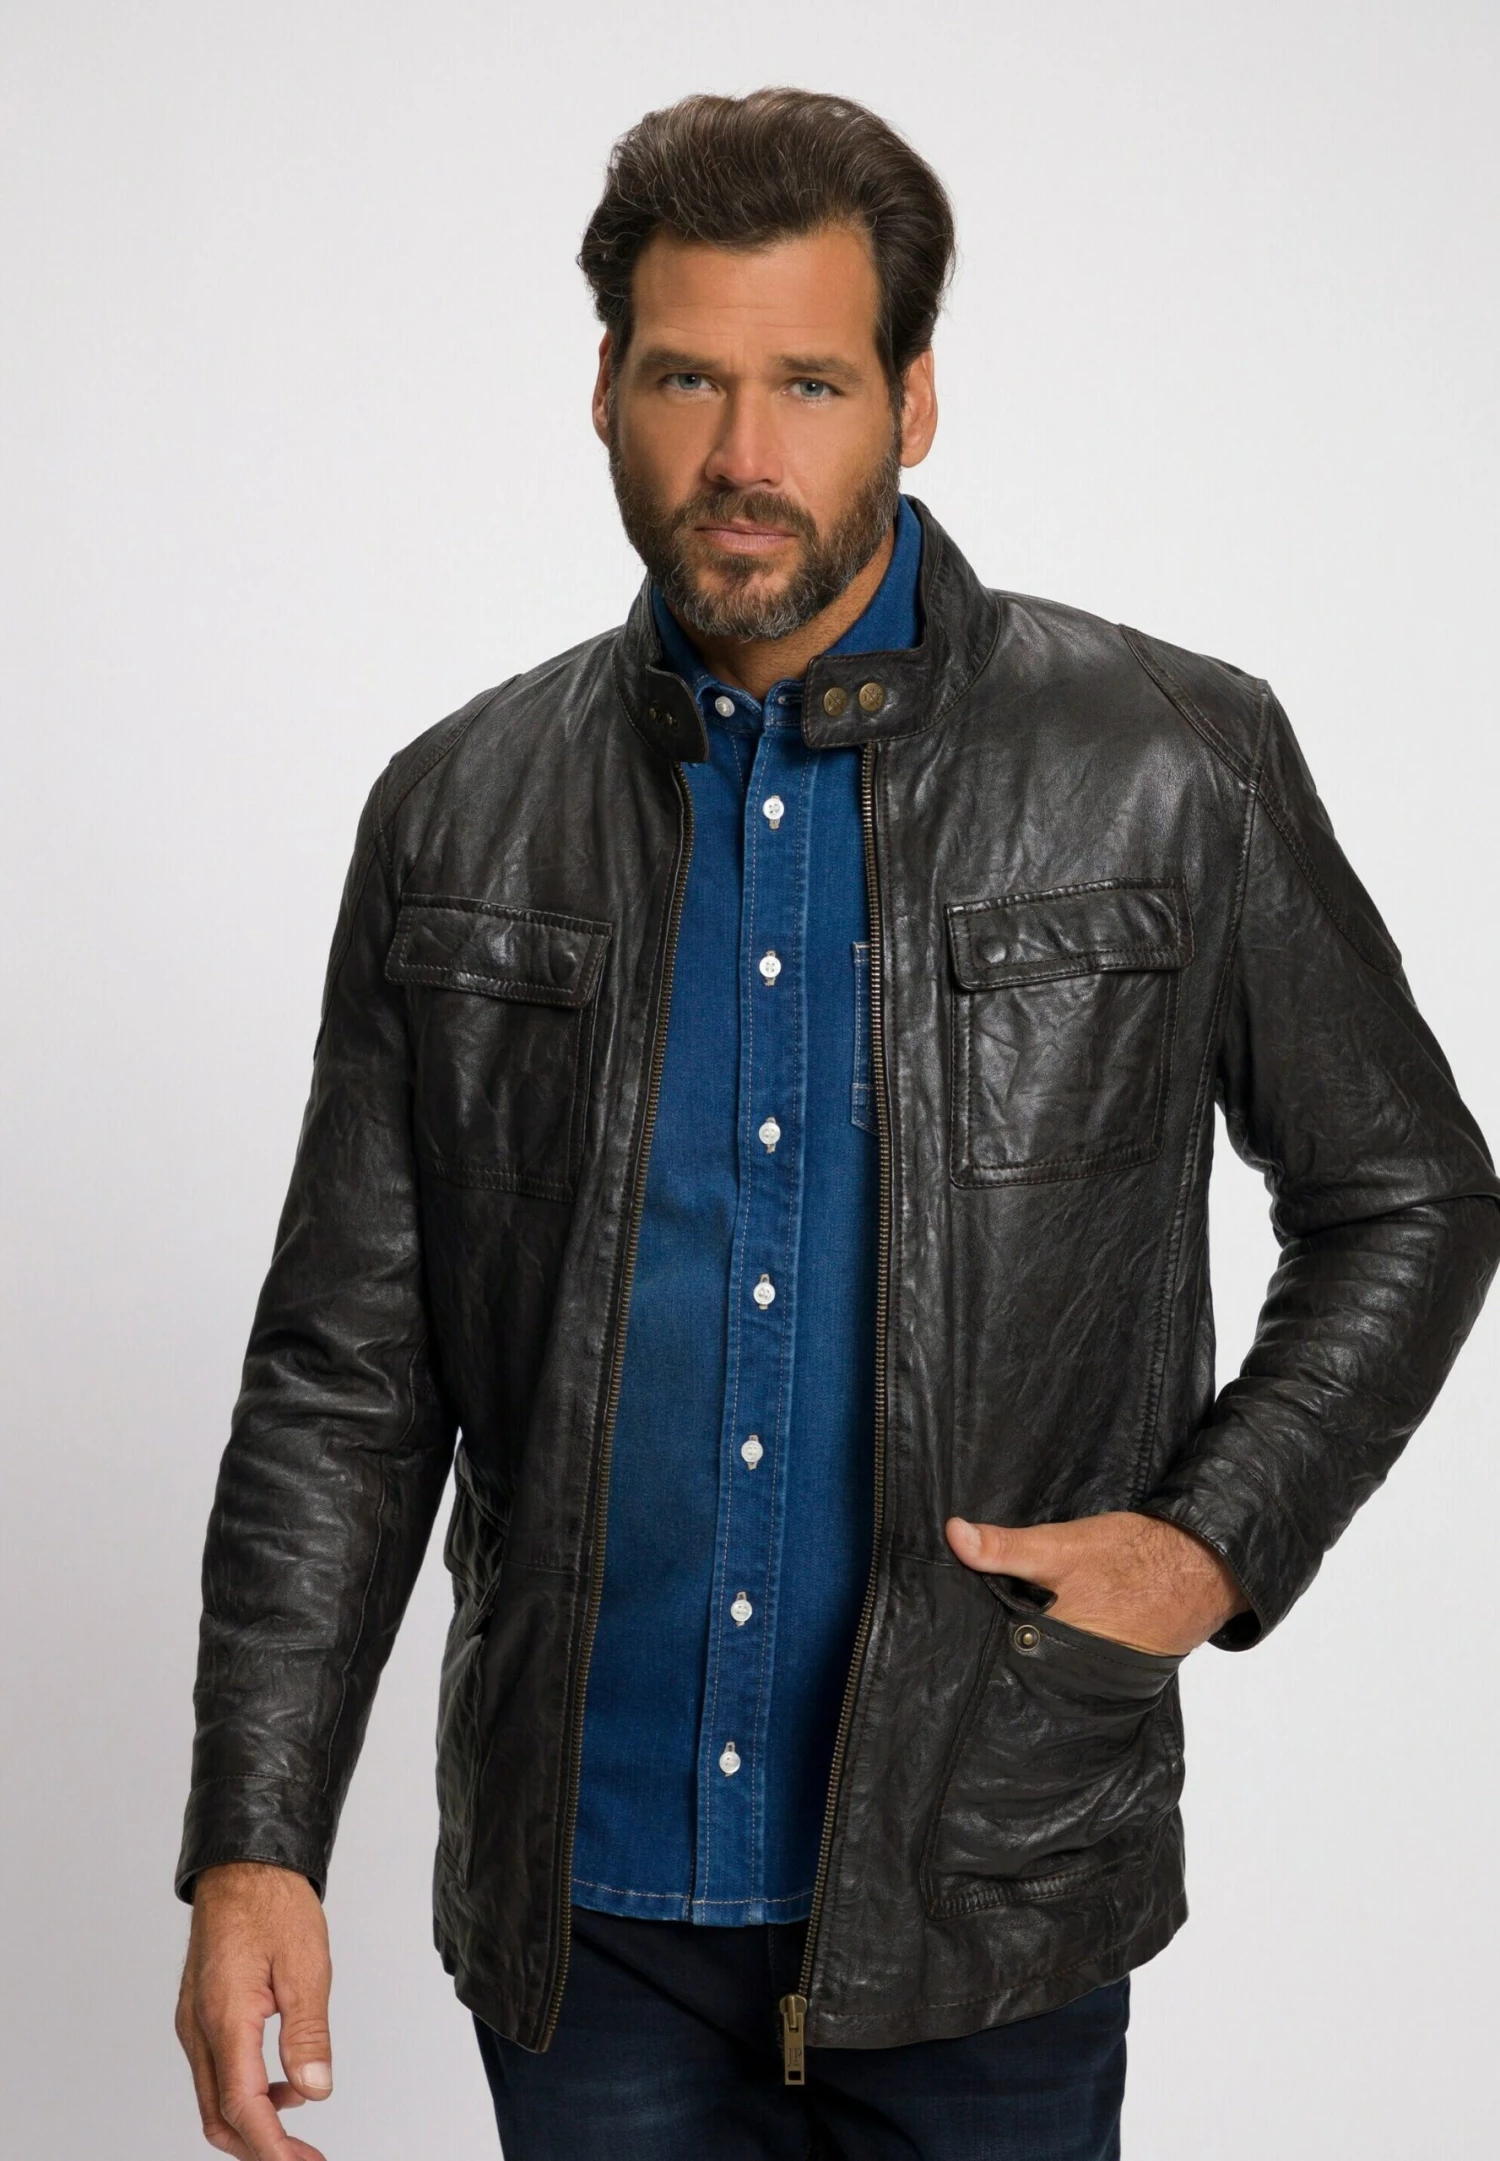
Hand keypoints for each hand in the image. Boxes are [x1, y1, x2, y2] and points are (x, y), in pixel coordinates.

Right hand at [176, 1861, 333, 2160]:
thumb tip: (313, 2091)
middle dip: (260, 2148)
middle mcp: (198, 2027)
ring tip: (298, 2129)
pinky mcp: (199, 2015)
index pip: (243, 2106)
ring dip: (252, 2123)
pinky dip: (243, 2094)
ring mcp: (193, 2022)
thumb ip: (308, 2032)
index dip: (272, 2146)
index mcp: (225, 2017)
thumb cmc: (273, 1904)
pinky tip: (280, 2086)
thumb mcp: (306, 1965)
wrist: (243, 1864)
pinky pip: (215, 2072)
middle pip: (219, 2116)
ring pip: (213, 2098)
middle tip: (303, 2160)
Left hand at [944, 1510, 1246, 1656]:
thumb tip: (953, 1535)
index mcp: (1051, 1646)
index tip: (948, 1634)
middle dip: (999, 1650)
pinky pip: (1077, 1666)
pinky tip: (1056, 1632)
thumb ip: (1005, 1548)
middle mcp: (1073, 1674)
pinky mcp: (1119, 1670)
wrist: (1206, 1566)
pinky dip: (1063, 1652)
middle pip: (1021, 1665)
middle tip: (969, 1633)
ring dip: (1032, 1652)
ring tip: (1006, 1633)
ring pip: (1049, 1667)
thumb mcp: (1061, 1546)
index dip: (972, 1646)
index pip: (997, 1657)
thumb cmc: (1134, 1558)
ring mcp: (1099, 1677)